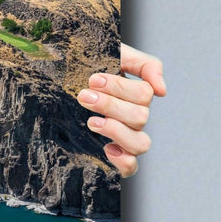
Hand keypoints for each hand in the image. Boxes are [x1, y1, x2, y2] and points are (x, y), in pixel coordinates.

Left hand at [78, 43, 165, 177]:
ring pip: (140, 143)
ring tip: (91, 122)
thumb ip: (145, 65)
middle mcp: (134, 117)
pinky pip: (130, 167)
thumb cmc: (87, 65)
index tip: (93, 80)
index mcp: (136, 94)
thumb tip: (162, 91)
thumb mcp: (116, 54)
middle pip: (140, 117)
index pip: (144, 94)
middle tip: (83, 96)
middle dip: (110, 105)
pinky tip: (105, 148)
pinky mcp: (114, 156)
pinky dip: (123, 160)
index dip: (120, 88)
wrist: (58, 78)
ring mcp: (125, 138)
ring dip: (116, 131)